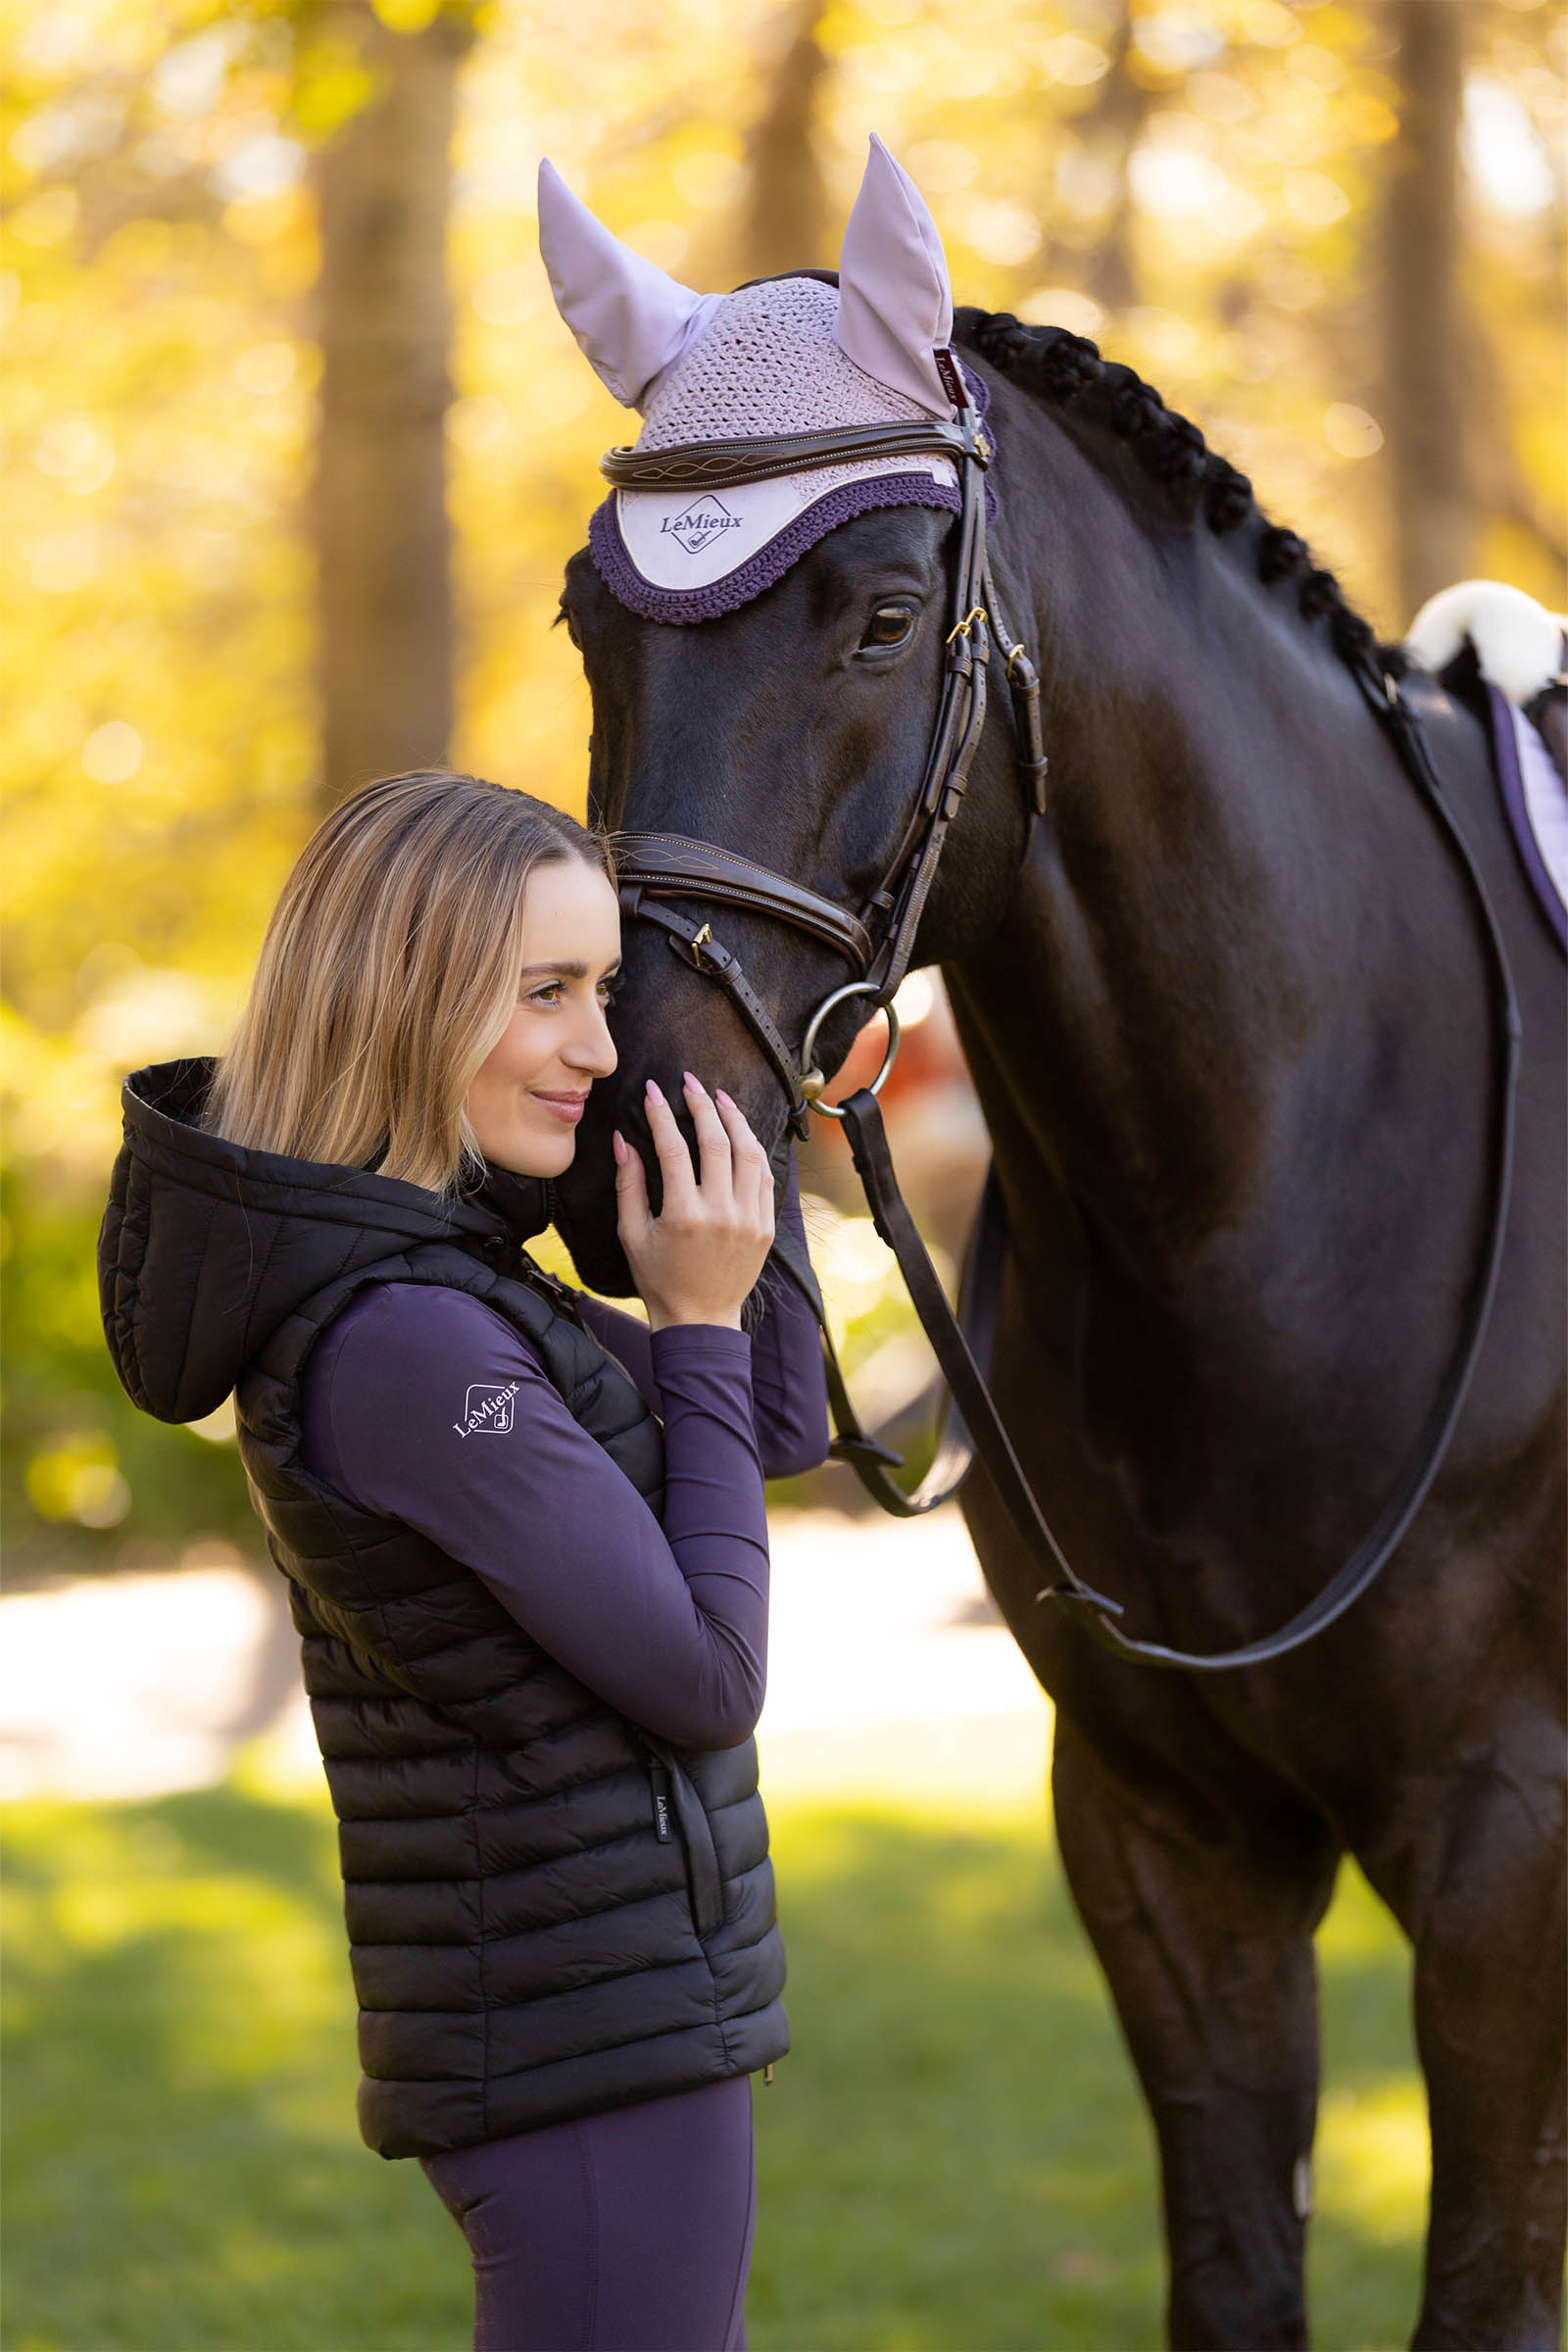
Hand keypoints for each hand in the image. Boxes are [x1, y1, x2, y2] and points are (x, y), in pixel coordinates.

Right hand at [614, 1074, 775, 1331]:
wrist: (700, 1319)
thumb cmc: (659, 1278)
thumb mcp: (632, 1234)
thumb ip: (628, 1185)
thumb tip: (623, 1140)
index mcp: (684, 1216)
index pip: (674, 1149)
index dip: (662, 1114)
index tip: (654, 1090)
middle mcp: (721, 1214)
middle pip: (717, 1142)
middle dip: (702, 1105)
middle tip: (690, 1083)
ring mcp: (749, 1220)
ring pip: (749, 1154)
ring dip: (735, 1120)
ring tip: (720, 1098)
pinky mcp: (765, 1227)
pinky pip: (765, 1178)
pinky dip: (753, 1151)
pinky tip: (740, 1134)